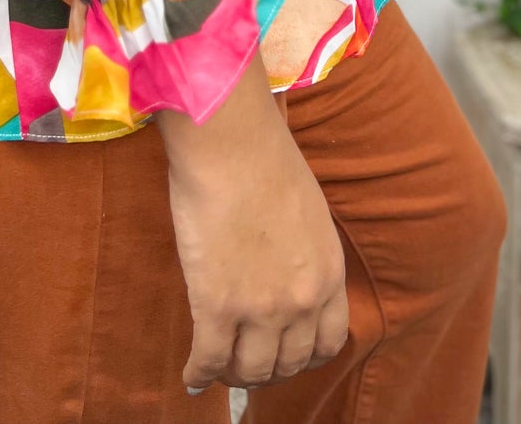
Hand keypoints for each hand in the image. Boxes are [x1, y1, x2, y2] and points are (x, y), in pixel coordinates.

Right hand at [154, 49, 348, 393]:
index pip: (328, 342)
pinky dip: (199, 374)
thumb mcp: (308, 211)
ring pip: (250, 370)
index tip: (287, 354)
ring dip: (234, 375)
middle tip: (247, 363)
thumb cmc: (265, 159)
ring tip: (218, 368)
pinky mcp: (217, 307)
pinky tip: (191, 376)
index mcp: (328, 274)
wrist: (231, 144)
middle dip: (267, 369)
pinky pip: (209, 360)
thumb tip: (286, 266)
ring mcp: (260, 309)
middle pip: (288, 363)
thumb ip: (304, 251)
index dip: (305, 356)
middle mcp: (302, 301)